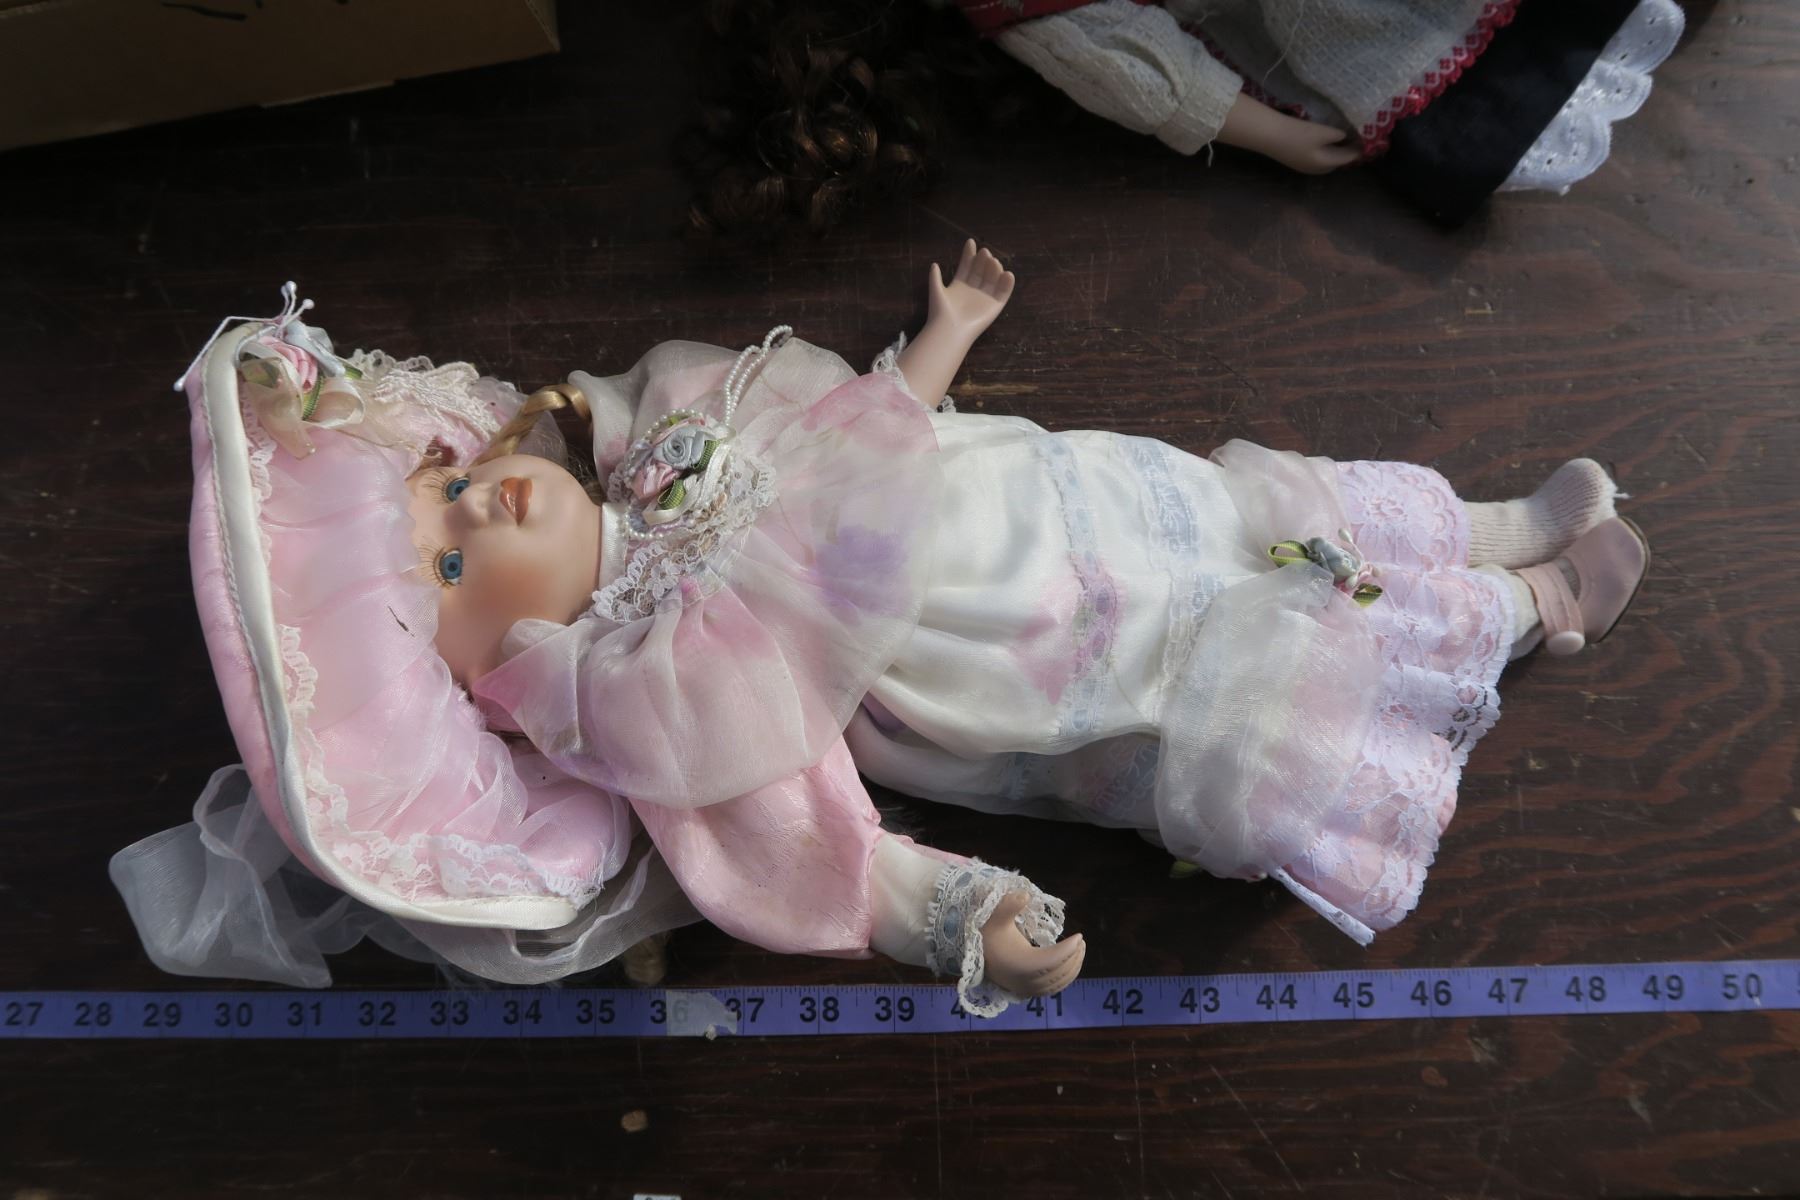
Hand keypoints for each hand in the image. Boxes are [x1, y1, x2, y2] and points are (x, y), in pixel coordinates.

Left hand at [926, 239, 1015, 340]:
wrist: (950, 329)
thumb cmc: (941, 311)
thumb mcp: (936, 291)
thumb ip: (935, 278)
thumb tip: (934, 264)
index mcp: (960, 285)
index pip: (966, 266)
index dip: (969, 254)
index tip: (971, 242)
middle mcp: (973, 290)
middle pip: (980, 270)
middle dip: (982, 260)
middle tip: (984, 252)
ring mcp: (985, 297)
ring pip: (993, 279)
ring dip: (994, 269)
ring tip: (993, 262)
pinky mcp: (995, 306)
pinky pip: (1003, 293)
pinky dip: (1007, 284)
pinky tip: (1007, 274)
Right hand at [980, 892, 1084, 997]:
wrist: (974, 955)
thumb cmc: (988, 933)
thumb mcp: (996, 916)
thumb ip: (1009, 904)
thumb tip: (1025, 894)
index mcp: (1020, 964)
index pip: (1053, 959)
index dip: (1069, 949)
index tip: (1079, 935)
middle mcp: (1025, 980)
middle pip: (1059, 972)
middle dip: (1074, 957)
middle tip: (1081, 942)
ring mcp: (1026, 989)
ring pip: (1058, 983)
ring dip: (1073, 968)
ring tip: (1080, 950)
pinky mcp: (1027, 992)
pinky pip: (1052, 989)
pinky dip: (1065, 979)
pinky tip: (1070, 965)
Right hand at [1217, 94, 1358, 175]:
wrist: (1270, 136)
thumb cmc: (1298, 134)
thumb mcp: (1323, 132)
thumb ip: (1338, 135)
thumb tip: (1346, 136)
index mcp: (1326, 164)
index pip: (1348, 157)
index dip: (1359, 148)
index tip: (1368, 138)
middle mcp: (1317, 170)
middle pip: (1338, 162)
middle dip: (1347, 152)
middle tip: (1356, 138)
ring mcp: (1305, 168)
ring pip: (1327, 162)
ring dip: (1335, 152)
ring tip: (1342, 139)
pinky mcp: (1297, 162)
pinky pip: (1317, 159)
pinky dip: (1325, 152)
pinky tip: (1323, 142)